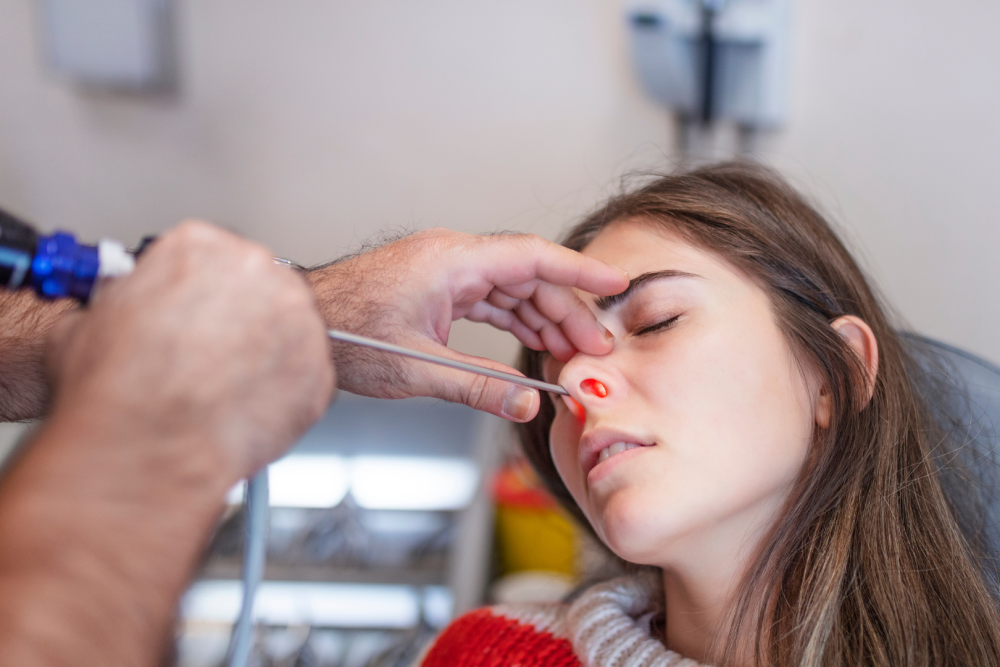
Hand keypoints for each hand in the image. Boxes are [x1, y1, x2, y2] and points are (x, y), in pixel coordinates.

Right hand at [47, 221, 334, 483]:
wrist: (152, 445)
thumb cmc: (121, 389)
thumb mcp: (90, 319)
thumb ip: (125, 302)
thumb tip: (119, 312)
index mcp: (201, 246)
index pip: (212, 257)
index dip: (198, 294)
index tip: (193, 318)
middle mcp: (257, 271)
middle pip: (257, 288)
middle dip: (237, 321)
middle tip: (208, 358)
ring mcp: (297, 319)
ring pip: (287, 331)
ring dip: (265, 356)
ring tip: (224, 390)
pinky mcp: (319, 369)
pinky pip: (305, 377)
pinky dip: (283, 395)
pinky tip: (247, 410)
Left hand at [307, 228, 626, 421]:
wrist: (301, 325)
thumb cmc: (345, 334)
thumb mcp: (418, 367)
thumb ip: (478, 386)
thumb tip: (527, 402)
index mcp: (453, 261)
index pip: (533, 257)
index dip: (580, 271)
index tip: (615, 281)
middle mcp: (453, 257)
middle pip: (529, 277)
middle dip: (566, 312)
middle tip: (594, 349)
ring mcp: (444, 270)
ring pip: (511, 289)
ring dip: (542, 318)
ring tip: (570, 353)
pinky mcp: (436, 286)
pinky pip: (489, 297)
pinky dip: (514, 320)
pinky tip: (533, 342)